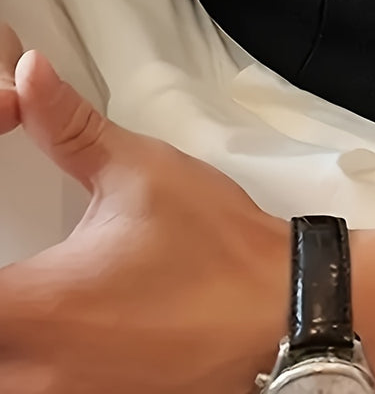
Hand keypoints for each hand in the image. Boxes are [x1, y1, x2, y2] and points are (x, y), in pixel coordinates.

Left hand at [0, 36, 292, 393]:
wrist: (280, 312)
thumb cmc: (218, 250)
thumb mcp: (139, 170)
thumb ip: (68, 127)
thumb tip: (32, 78)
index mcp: (39, 306)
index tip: (9, 239)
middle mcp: (39, 371)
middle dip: (2, 295)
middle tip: (28, 266)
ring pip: (7, 373)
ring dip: (16, 335)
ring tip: (44, 294)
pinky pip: (38, 387)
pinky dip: (40, 362)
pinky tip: (74, 327)